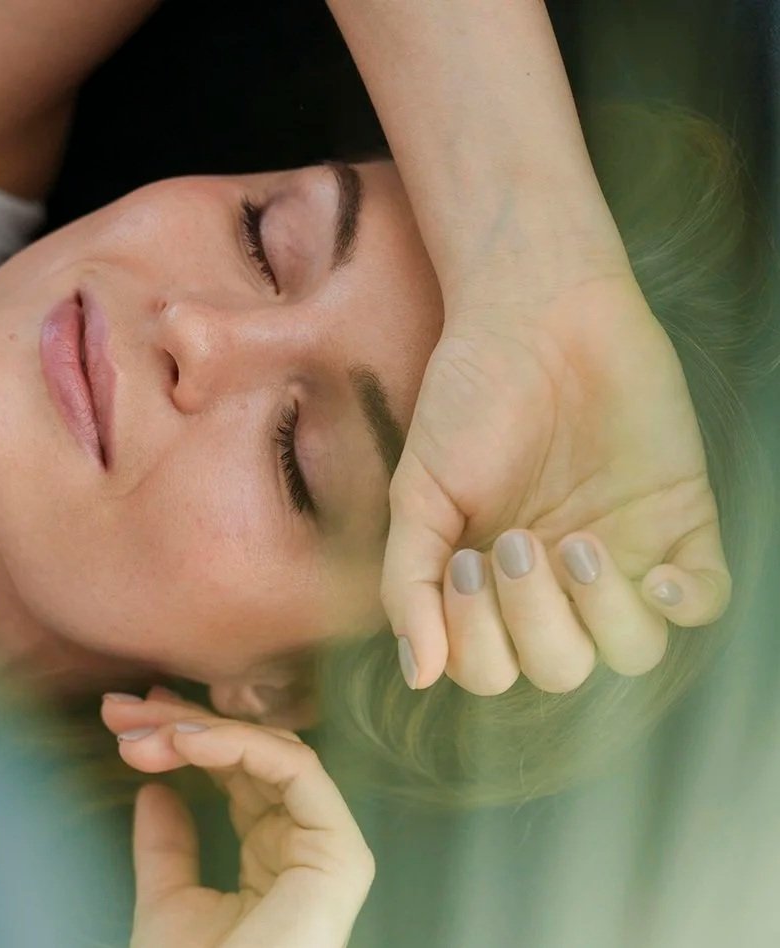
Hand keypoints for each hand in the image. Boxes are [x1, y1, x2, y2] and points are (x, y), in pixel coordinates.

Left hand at [101, 688, 374, 947]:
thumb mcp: (167, 906)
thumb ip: (166, 848)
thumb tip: (153, 791)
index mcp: (271, 854)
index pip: (236, 773)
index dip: (187, 737)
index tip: (130, 720)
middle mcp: (302, 843)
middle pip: (251, 755)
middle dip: (185, 723)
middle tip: (125, 710)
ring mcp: (326, 847)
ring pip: (272, 752)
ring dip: (204, 729)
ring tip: (146, 728)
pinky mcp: (339, 855)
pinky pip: (298, 772)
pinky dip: (241, 746)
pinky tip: (188, 740)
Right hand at [384, 268, 730, 691]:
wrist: (532, 314)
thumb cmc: (467, 399)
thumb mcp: (418, 494)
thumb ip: (408, 582)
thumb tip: (417, 674)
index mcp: (493, 583)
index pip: (492, 667)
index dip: (477, 640)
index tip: (464, 559)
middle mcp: (558, 583)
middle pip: (561, 668)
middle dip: (533, 621)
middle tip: (518, 544)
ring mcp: (621, 554)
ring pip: (633, 651)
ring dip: (600, 615)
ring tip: (574, 541)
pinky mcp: (679, 519)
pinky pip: (705, 599)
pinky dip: (683, 604)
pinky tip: (651, 574)